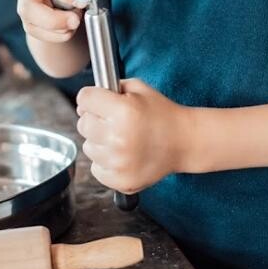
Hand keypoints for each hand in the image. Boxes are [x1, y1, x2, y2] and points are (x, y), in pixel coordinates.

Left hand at [76, 79, 192, 193]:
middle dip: (94, 118)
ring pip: (88, 147)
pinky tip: (122, 154)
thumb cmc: (162, 113)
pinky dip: (105, 161)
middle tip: (111, 120)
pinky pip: (95, 168)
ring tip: (120, 138)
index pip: (84, 99)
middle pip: (83, 124)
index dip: (89, 98)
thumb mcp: (139, 89)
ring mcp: (119, 162)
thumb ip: (111, 87)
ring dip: (99, 141)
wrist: (185, 142)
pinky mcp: (121, 180)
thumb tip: (84, 101)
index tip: (96, 101)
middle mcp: (118, 138)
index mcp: (123, 111)